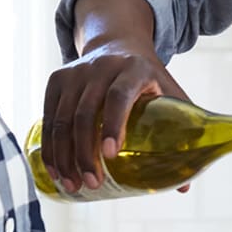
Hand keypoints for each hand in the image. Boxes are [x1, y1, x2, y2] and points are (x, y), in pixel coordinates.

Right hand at [40, 38, 186, 192]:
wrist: (118, 44)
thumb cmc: (148, 79)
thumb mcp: (169, 93)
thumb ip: (181, 131)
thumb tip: (183, 187)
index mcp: (134, 69)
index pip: (119, 96)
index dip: (114, 125)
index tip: (111, 156)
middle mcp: (101, 66)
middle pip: (86, 113)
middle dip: (85, 153)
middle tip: (92, 183)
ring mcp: (76, 72)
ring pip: (62, 119)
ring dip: (65, 156)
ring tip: (73, 185)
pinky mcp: (57, 79)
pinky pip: (48, 118)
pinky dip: (50, 147)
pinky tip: (56, 170)